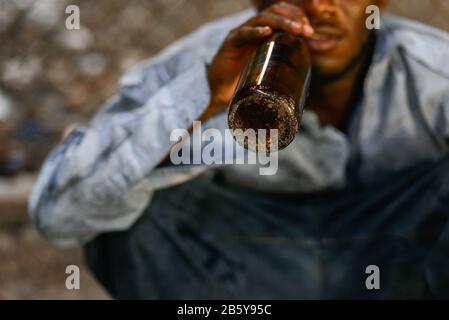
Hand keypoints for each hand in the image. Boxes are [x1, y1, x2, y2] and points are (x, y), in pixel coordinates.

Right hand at [203, 2, 313, 120]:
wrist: (219, 88)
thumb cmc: (244, 78)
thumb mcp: (268, 69)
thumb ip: (287, 66)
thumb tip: (311, 73)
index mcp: (263, 31)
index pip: (281, 13)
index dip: (297, 16)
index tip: (311, 31)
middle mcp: (252, 28)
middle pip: (275, 11)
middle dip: (293, 18)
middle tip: (308, 31)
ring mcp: (241, 33)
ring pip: (262, 19)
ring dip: (282, 22)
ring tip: (296, 30)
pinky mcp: (230, 43)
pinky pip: (243, 33)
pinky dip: (255, 32)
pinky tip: (266, 32)